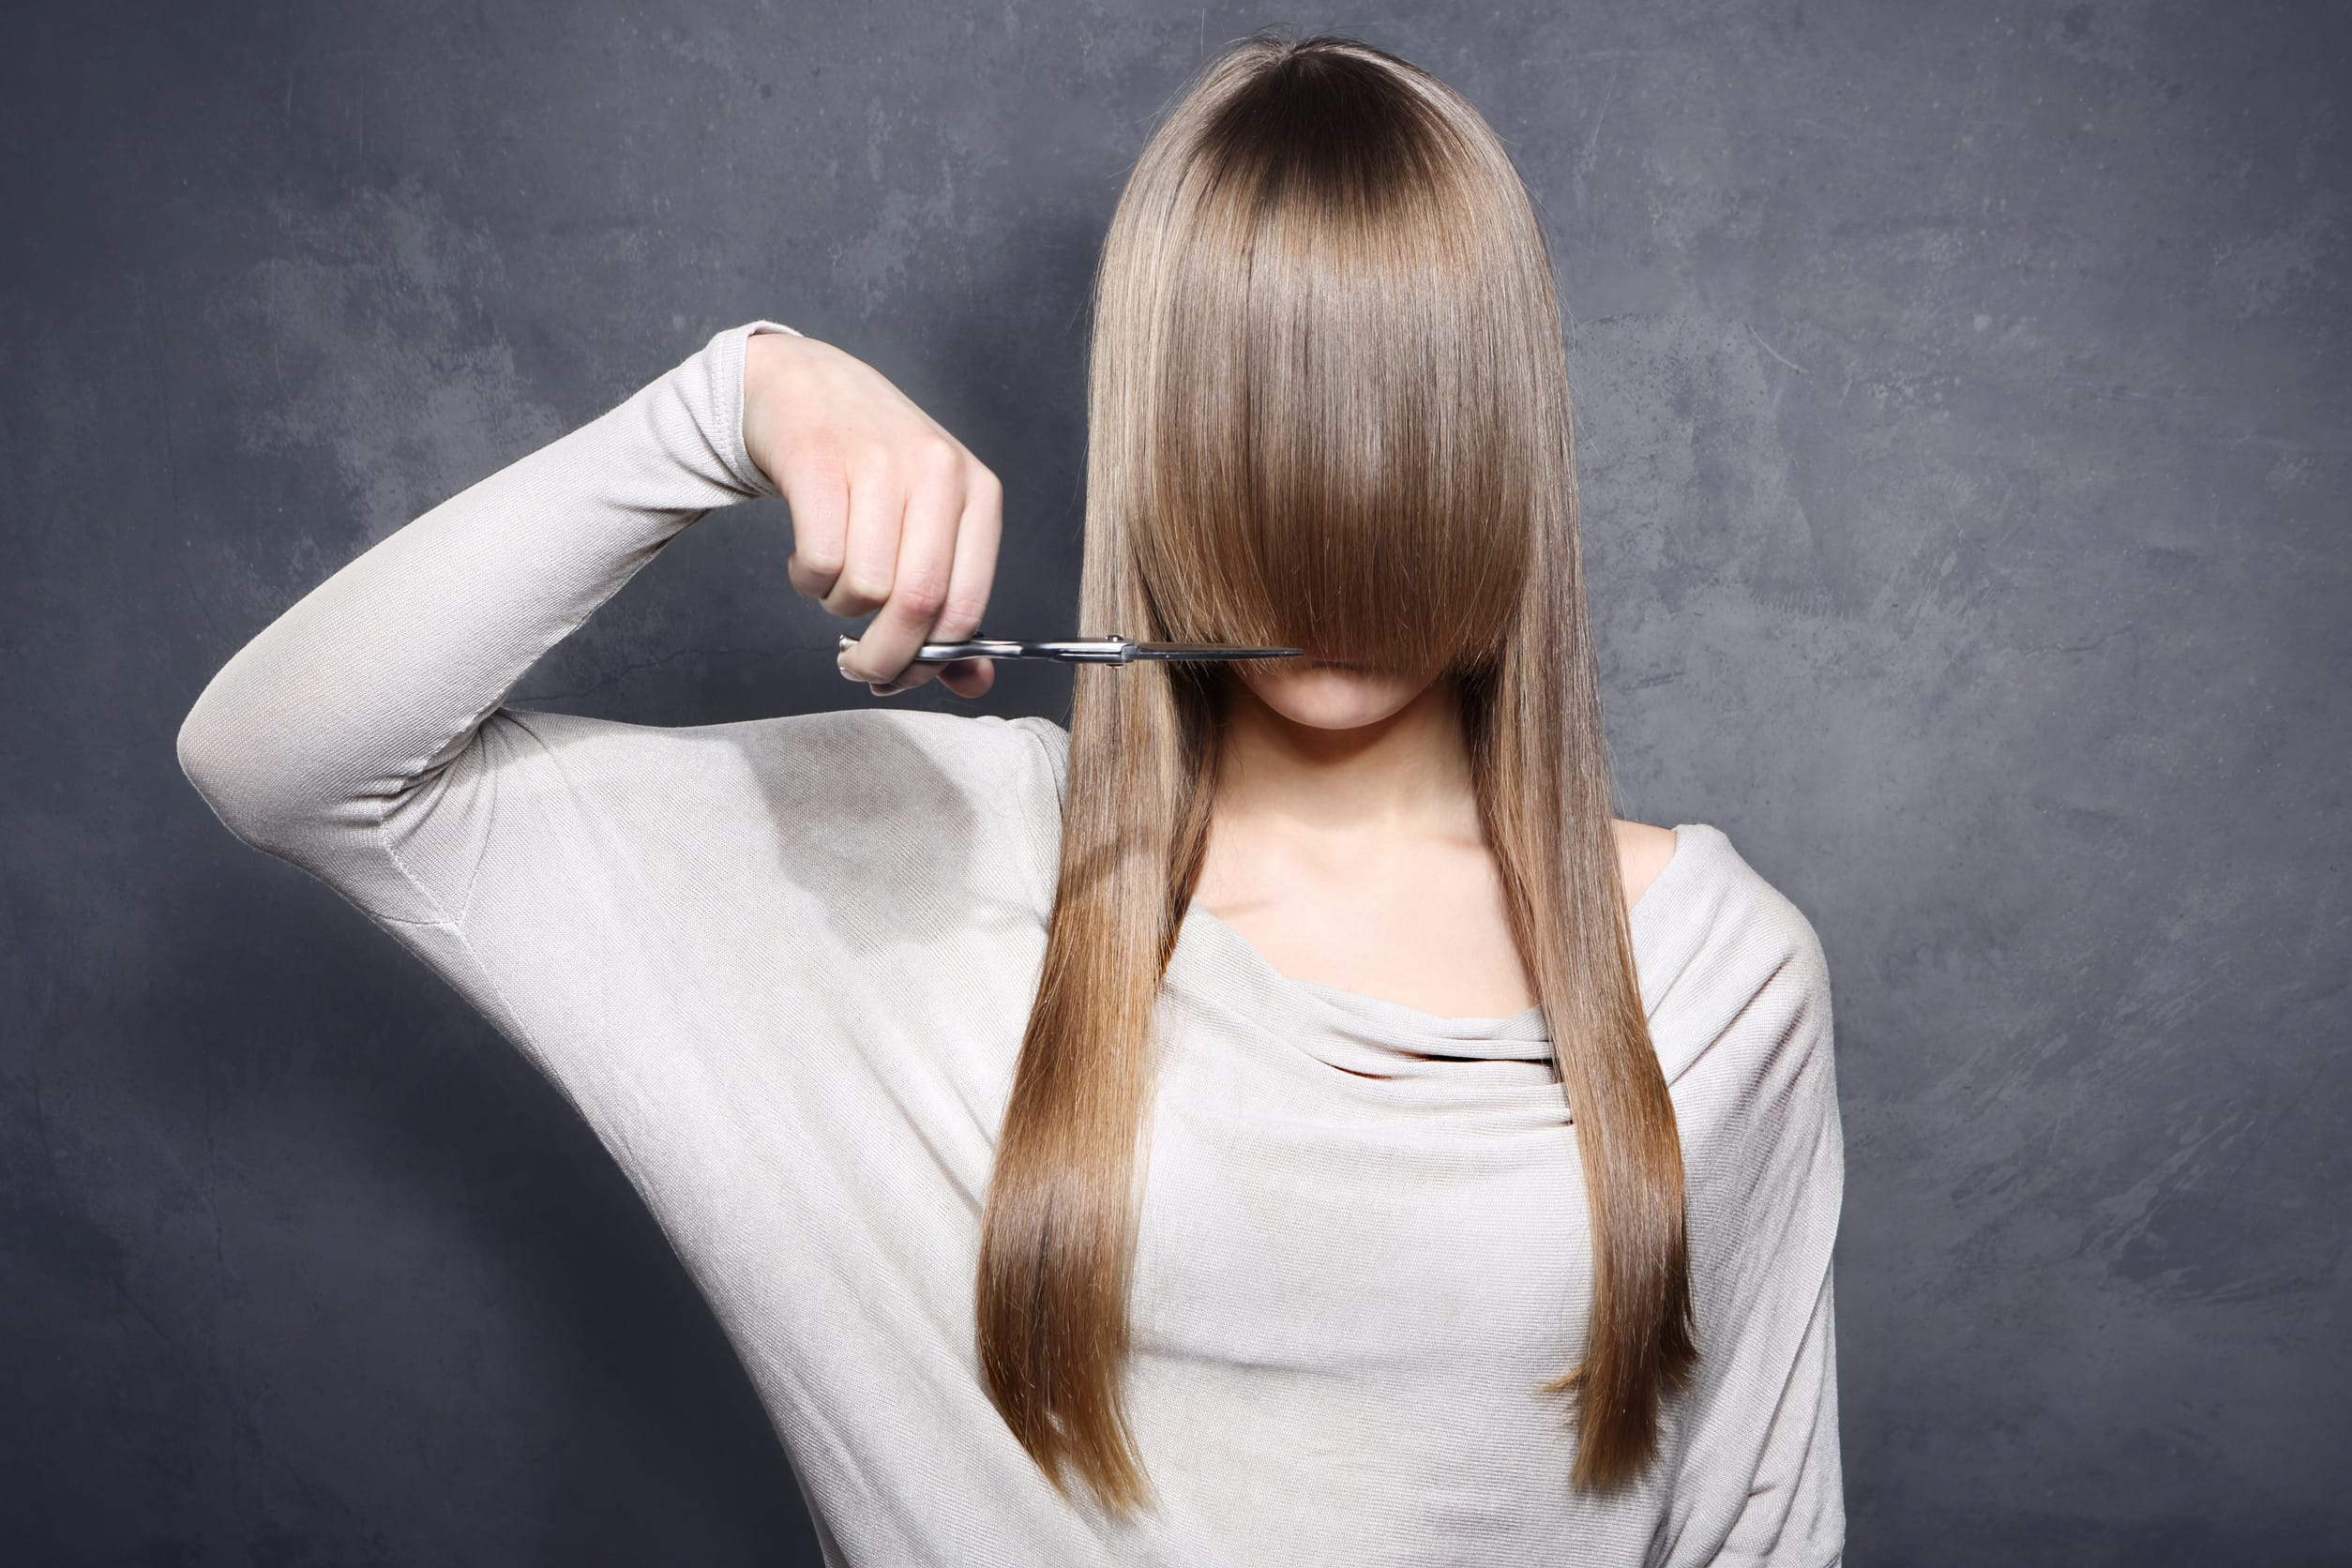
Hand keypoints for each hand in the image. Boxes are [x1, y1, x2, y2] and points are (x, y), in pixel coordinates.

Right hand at [742, 330, 1001, 698]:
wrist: (805, 384)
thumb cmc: (871, 467)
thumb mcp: (929, 524)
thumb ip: (952, 602)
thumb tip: (973, 684)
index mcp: (978, 493)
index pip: (967, 607)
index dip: (932, 661)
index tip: (903, 676)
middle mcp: (938, 471)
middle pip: (917, 604)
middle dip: (883, 657)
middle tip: (859, 668)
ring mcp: (880, 461)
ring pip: (866, 587)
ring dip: (840, 607)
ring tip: (835, 581)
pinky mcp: (821, 460)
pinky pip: (820, 561)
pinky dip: (809, 580)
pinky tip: (809, 559)